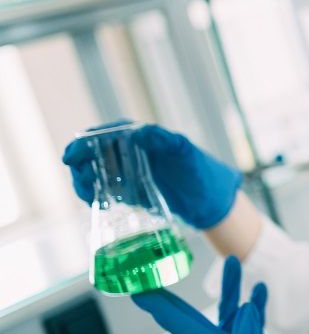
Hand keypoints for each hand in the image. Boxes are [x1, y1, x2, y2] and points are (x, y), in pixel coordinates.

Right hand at [62, 122, 241, 229]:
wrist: (210, 199)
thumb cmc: (201, 170)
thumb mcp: (186, 153)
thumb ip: (166, 140)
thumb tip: (140, 131)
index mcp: (140, 136)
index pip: (104, 134)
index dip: (84, 143)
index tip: (71, 156)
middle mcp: (129, 151)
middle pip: (92, 153)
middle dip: (80, 164)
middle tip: (82, 179)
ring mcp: (126, 171)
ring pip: (93, 172)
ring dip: (83, 181)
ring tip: (88, 193)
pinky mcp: (127, 190)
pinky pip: (102, 190)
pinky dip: (92, 194)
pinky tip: (94, 201)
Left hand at [134, 256, 308, 333]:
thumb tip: (244, 308)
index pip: (177, 323)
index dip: (157, 304)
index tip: (135, 285)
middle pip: (194, 315)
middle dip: (177, 293)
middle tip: (159, 270)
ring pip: (228, 313)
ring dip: (229, 288)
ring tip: (233, 263)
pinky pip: (254, 323)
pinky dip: (257, 305)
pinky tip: (261, 291)